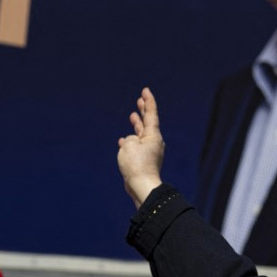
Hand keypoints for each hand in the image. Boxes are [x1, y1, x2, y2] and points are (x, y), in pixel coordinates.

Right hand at [118, 87, 164, 207]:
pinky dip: (131, 141)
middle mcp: (153, 142)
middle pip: (148, 122)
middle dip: (143, 111)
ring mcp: (149, 152)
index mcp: (153, 135)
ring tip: (133, 115)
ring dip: (137, 125)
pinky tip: (123, 140)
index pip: (151, 114)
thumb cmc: (136, 165)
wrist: (142, 186)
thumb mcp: (129, 145)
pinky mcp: (143, 161)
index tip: (146, 90)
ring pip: (141, 134)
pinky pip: (136, 147)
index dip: (148, 101)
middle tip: (140, 99)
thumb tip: (131, 143)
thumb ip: (130, 139)